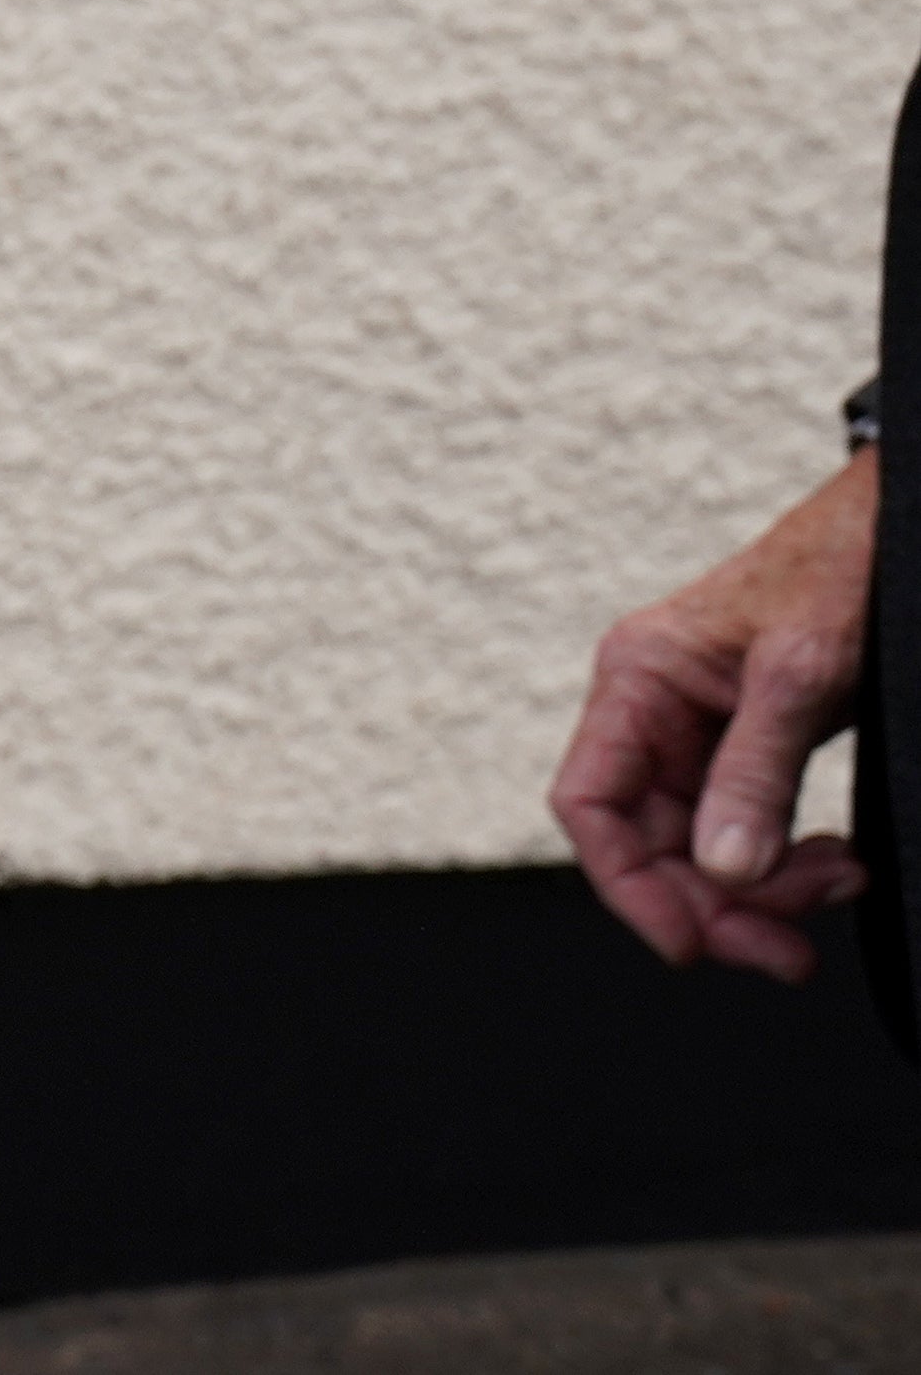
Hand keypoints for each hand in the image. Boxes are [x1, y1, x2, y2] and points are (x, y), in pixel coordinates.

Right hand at [553, 454, 876, 978]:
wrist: (888, 527)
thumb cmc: (837, 570)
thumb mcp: (800, 675)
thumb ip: (756, 772)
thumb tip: (723, 869)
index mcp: (637, 679)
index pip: (591, 804)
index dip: (628, 884)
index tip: (690, 946)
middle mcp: (654, 708)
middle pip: (649, 842)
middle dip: (718, 904)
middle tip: (791, 951)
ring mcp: (699, 729)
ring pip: (700, 845)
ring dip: (765, 890)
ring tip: (838, 885)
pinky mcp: (747, 743)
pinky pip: (743, 826)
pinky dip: (786, 862)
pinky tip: (833, 863)